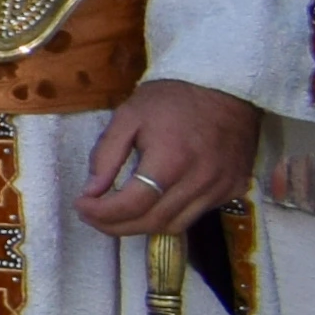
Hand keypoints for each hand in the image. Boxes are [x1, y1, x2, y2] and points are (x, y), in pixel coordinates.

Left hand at [76, 77, 260, 244]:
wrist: (225, 87)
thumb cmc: (171, 99)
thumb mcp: (128, 116)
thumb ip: (106, 154)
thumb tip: (91, 192)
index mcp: (171, 160)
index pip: (133, 204)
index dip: (102, 213)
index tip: (81, 206)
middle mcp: (200, 181)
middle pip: (153, 222)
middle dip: (116, 226)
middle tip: (93, 216)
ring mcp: (221, 188)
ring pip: (175, 226)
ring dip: (141, 226)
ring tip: (117, 214)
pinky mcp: (233, 190)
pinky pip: (196, 215)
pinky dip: (168, 216)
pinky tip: (151, 205)